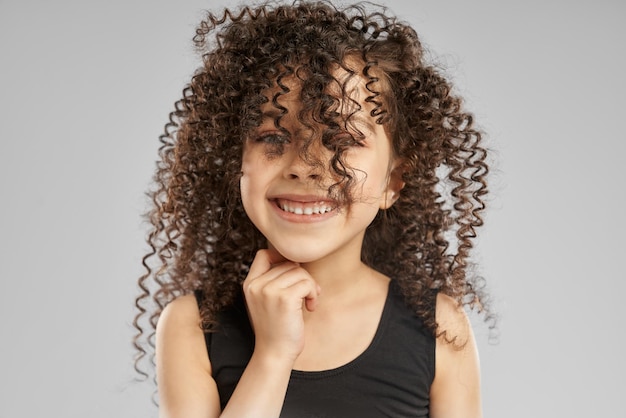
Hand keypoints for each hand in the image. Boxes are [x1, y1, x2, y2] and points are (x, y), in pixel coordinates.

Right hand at [242, 249, 320, 364]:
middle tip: (306, 295)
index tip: (294, 275)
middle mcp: (256, 285)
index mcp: (249, 284)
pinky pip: (307, 283)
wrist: (274, 354)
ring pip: (300, 272)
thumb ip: (273, 280)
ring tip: (308, 302)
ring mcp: (269, 291)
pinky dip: (314, 294)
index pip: (264, 254)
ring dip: (310, 286)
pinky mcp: (284, 299)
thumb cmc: (276, 328)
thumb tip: (297, 261)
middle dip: (302, 277)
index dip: (282, 258)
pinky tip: (310, 307)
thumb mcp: (266, 301)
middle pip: (288, 263)